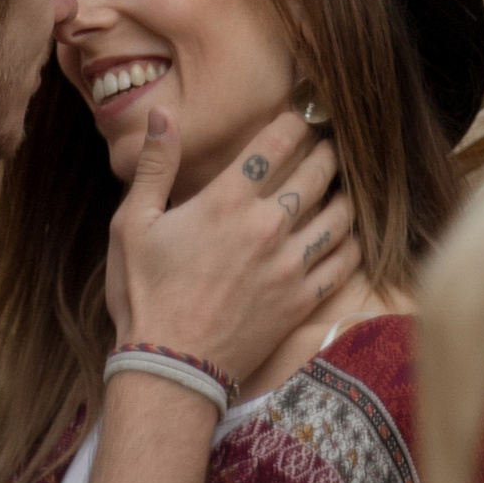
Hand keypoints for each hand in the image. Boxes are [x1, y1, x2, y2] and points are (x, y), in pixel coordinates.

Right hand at [109, 104, 359, 391]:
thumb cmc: (145, 294)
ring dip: (344, 193)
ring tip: (343, 185)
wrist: (170, 369)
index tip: (301, 116)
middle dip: (326, 152)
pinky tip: (347, 234)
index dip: (294, 123)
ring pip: (339, 215)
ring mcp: (288, 266)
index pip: (276, 143)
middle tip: (328, 145)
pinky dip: (351, 242)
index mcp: (226, 201)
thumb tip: (165, 113)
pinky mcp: (301, 301)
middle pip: (317, 172)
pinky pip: (343, 262)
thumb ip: (155, 165)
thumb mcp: (132, 224)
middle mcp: (265, 226)